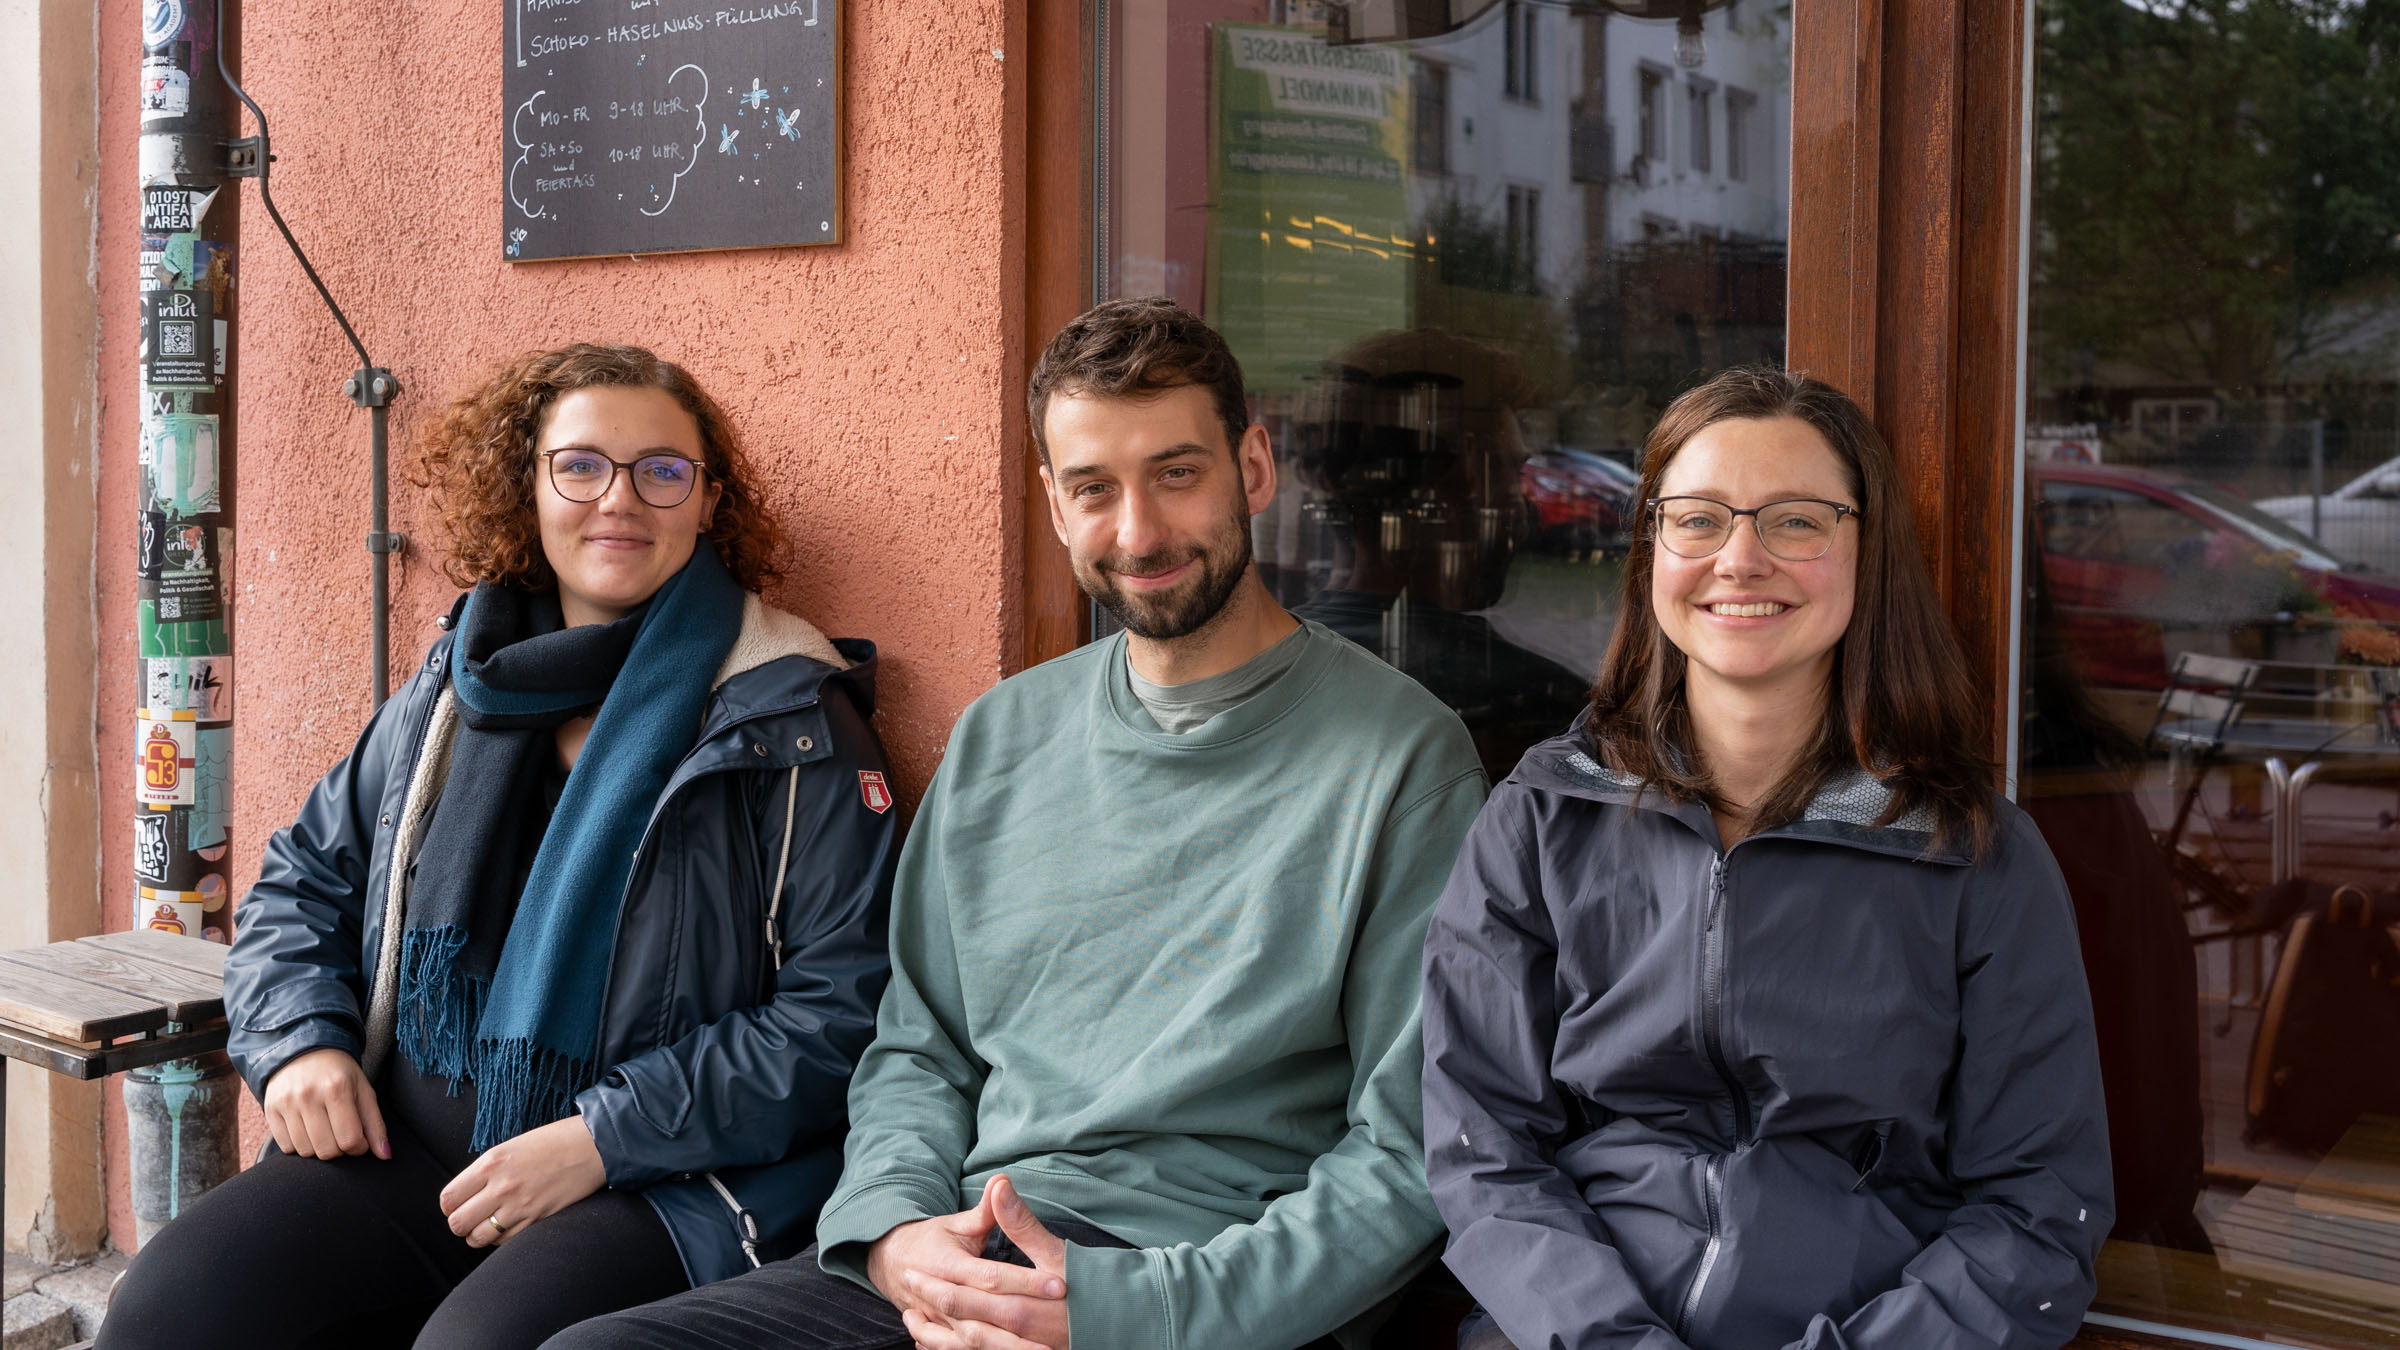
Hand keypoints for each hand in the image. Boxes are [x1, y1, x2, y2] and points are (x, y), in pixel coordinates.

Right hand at [262, 1047, 388, 1160]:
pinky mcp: (270, 1109)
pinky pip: (286, 1147)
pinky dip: (299, 1145)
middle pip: (327, 1150)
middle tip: (341, 1134)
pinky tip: (307, 1129)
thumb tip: (385, 1155)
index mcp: (337, 1088)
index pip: (350, 1139)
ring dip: (319, 1148)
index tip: (359, 1140)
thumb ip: (375, 1124)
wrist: (303, 1050)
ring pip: (305, 1151)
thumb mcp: (363, 1090)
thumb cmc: (339, 1073)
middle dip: (339, 1150)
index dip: (359, 1148)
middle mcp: (308, 1095)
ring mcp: (286, 1103)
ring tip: (325, 1130)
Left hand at [439, 1114, 607, 1248]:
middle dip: (461, 1224)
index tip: (459, 1204)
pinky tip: (511, 1224)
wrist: (594, 1146)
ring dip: (480, 1234)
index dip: (450, 1206)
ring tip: (490, 1224)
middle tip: (473, 1217)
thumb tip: (468, 1193)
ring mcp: (519, 1205)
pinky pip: (504, 1241)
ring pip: (478, 1238)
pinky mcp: (537, 1219)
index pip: (448, 1199)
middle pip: (457, 1223)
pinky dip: (502, 1238)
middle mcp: (500, 1186)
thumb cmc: (554, 1141)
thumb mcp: (512, 1146)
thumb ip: (487, 1170)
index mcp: (490, 1163)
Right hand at [895, 1175, 1070, 1349]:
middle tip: (1062, 1326)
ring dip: (1008, 1348)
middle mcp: (942, 1297)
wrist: (890, 1262)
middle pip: (985, 1315)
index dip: (1025, 1281)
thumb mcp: (957, 1223)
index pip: (992, 1276)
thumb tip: (1004, 1180)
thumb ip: (985, 1210)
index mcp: (949, 1265)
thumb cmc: (930, 1240)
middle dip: (1024, 1323)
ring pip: (974, 1341)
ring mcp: (938, 1320)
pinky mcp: (939, 1333)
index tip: (1059, 1285)